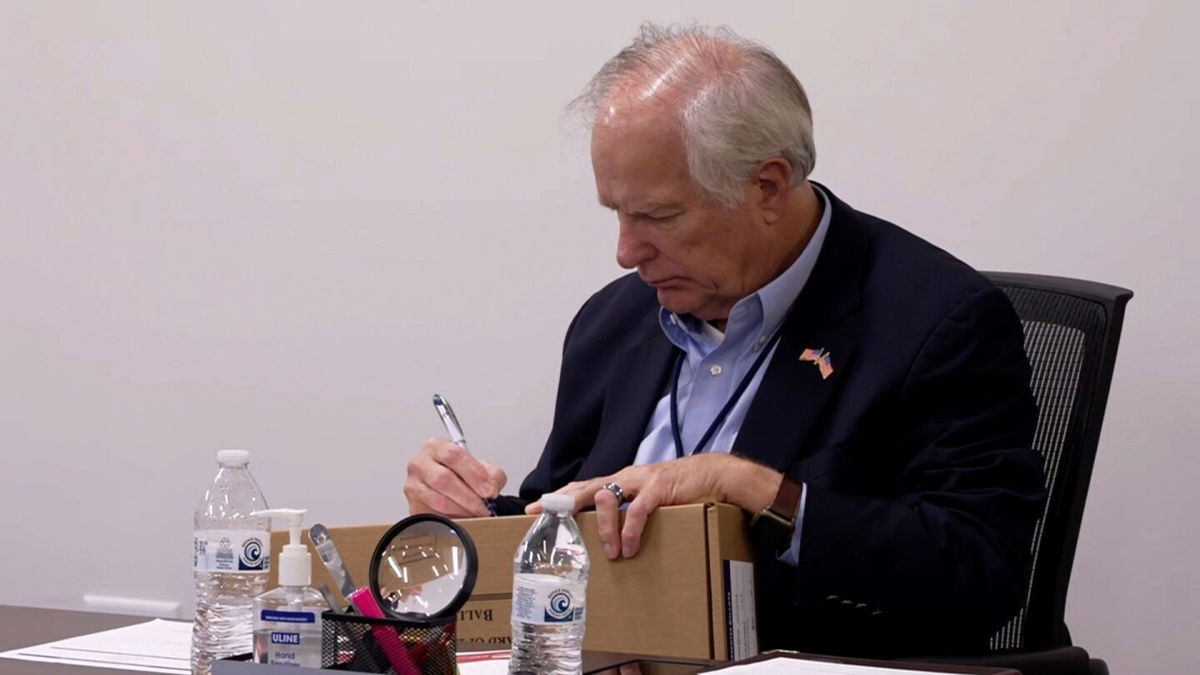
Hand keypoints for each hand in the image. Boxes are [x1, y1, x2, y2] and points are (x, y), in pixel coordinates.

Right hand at [404, 437, 506, 517]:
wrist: (448, 488)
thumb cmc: (460, 474)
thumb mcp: (481, 467)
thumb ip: (492, 474)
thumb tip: (491, 489)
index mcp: (436, 447)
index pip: (454, 455)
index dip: (474, 474)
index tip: (489, 490)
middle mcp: (420, 463)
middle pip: (444, 478)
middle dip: (469, 496)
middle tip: (483, 506)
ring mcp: (413, 485)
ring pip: (438, 500)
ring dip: (461, 510)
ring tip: (475, 513)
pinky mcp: (413, 506)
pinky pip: (433, 515)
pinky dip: (452, 519)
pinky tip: (463, 517)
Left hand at [526, 454, 780, 559]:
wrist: (713, 474)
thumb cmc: (678, 490)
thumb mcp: (647, 499)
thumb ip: (628, 511)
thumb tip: (610, 537)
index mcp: (620, 481)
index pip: (582, 487)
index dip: (558, 498)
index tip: (533, 510)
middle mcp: (625, 477)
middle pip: (586, 489)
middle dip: (564, 505)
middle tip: (547, 522)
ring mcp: (641, 480)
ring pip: (608, 499)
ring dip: (605, 529)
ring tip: (611, 554)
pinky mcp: (659, 488)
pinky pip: (638, 509)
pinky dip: (631, 529)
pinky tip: (629, 546)